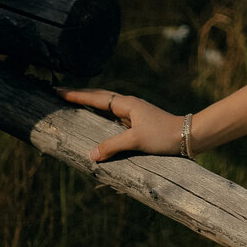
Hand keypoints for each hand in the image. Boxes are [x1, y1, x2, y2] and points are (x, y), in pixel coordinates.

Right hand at [53, 88, 188, 162]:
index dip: (76, 95)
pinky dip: (100, 113)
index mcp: (126, 104)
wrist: (187, 135)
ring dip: (89, 102)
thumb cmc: (163, 135)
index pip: (96, 98)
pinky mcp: (137, 121)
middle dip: (79, 95)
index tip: (58, 91)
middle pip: (99, 97)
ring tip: (72, 102)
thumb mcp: (136, 141)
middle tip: (60, 93)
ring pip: (106, 104)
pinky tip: (95, 118)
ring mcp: (133, 112)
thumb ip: (112, 146)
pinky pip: (112, 114)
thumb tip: (90, 155)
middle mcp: (128, 104)